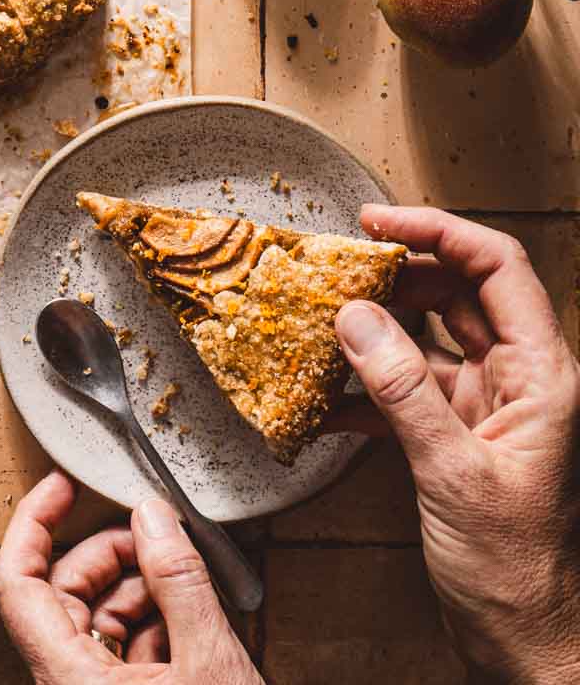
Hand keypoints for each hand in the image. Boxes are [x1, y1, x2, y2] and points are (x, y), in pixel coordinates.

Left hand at [0, 470, 262, 683]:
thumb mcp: (209, 661)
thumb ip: (178, 579)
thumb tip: (151, 513)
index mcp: (68, 684)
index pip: (17, 585)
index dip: (33, 523)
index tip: (62, 484)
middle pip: (60, 597)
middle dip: (107, 554)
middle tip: (152, 533)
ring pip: (93, 622)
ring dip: (136, 589)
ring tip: (183, 584)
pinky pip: (120, 653)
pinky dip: (152, 625)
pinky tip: (189, 621)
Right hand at [333, 205, 579, 684]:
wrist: (528, 649)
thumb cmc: (519, 574)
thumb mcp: (454, 475)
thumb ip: (404, 392)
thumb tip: (356, 318)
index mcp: (542, 376)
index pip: (496, 268)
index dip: (438, 231)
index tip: (376, 223)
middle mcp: (519, 382)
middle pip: (459, 293)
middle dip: (398, 274)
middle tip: (339, 266)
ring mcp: (487, 411)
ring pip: (428, 339)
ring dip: (375, 330)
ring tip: (323, 321)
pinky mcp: (456, 442)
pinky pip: (407, 392)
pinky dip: (366, 390)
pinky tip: (325, 398)